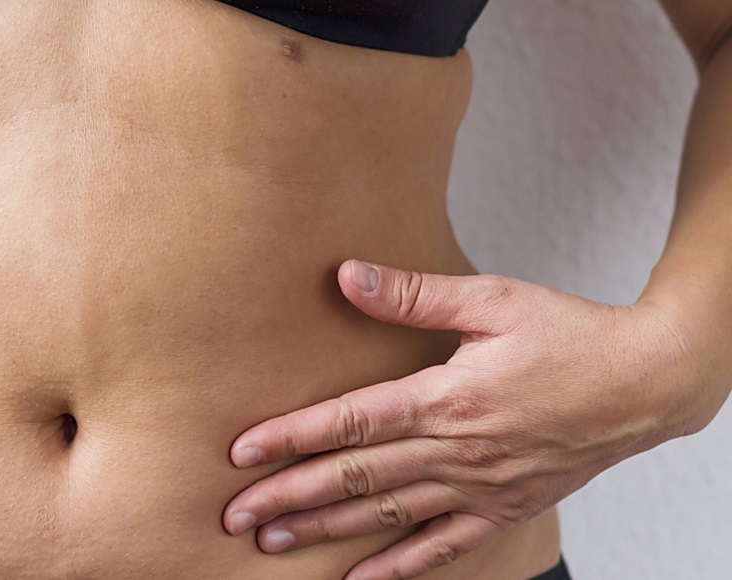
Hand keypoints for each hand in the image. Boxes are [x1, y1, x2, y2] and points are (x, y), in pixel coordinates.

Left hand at [222, 259, 707, 579]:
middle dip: (289, 496)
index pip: (351, 421)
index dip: (292, 437)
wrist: (646, 383)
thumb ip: (413, 292)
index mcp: (448, 397)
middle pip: (356, 477)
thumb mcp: (493, 299)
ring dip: (325, 532)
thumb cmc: (571, 336)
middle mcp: (457, 450)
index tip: (241, 452)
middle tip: (234, 515)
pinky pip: (444, 548)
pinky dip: (400, 568)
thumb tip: (345, 274)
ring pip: (387, 516)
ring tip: (272, 543)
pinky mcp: (504, 508)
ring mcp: (480, 487)